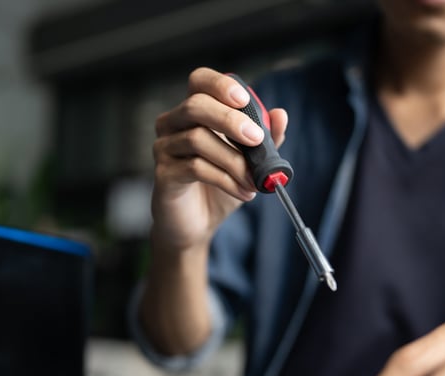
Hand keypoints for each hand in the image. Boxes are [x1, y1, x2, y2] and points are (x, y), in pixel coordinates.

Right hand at [151, 67, 287, 250]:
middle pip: (195, 106)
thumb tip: (280, 115)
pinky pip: (195, 167)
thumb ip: (266, 140)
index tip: (244, 100)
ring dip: (233, 161)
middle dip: (229, 120)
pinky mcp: (163, 174)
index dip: (219, 84)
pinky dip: (225, 179)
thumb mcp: (250, 163)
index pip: (200, 81)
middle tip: (257, 139)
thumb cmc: (219, 187)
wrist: (197, 225)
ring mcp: (164, 148)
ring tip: (253, 181)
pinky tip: (242, 192)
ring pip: (197, 139)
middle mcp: (173, 124)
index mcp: (194, 113)